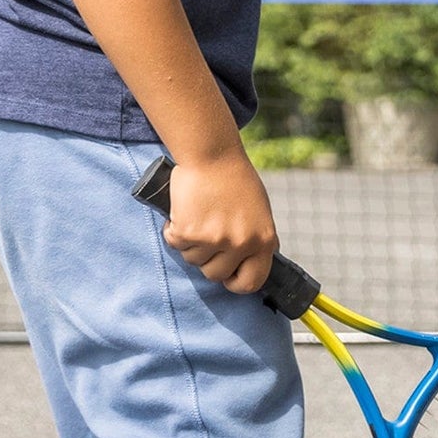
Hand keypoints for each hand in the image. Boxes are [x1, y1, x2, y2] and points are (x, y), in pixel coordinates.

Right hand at [162, 149, 277, 295]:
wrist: (213, 154)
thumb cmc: (235, 180)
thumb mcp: (259, 212)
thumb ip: (256, 239)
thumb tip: (251, 263)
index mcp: (264, 240)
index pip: (252, 281)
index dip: (236, 283)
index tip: (227, 276)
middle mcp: (241, 243)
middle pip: (215, 274)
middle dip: (207, 260)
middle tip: (206, 237)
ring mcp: (214, 239)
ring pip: (193, 260)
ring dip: (190, 243)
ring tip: (197, 217)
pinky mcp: (189, 231)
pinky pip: (175, 244)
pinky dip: (174, 230)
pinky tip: (183, 212)